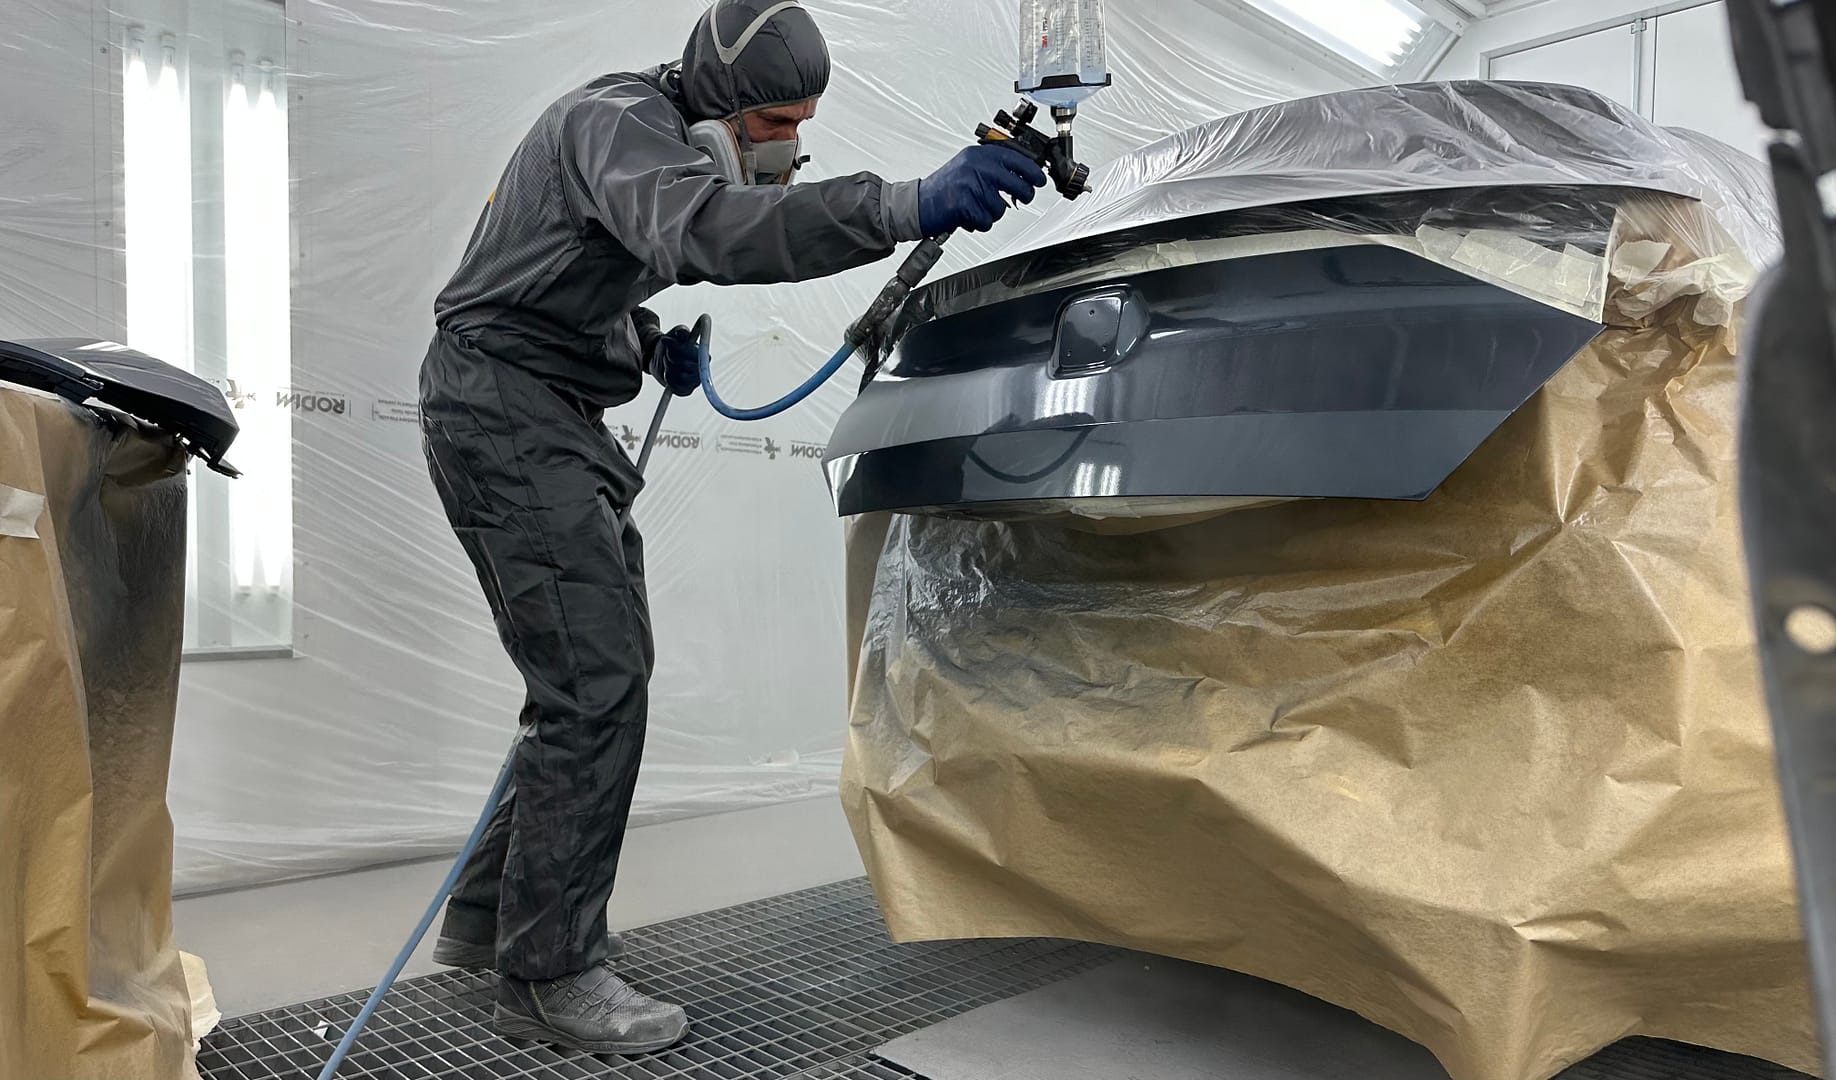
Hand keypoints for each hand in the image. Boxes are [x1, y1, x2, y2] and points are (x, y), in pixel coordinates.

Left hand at [647, 324, 701, 396]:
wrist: (661, 357)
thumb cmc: (672, 343)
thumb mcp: (676, 334)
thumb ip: (681, 332)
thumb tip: (682, 333)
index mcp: (703, 354)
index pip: (696, 354)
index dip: (679, 348)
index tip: (665, 340)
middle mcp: (702, 369)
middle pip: (685, 365)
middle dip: (671, 356)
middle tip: (666, 352)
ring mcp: (694, 382)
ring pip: (679, 377)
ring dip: (669, 367)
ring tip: (667, 361)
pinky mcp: (686, 390)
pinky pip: (676, 387)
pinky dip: (668, 378)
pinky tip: (667, 372)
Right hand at [917, 143, 1047, 236]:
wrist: (917, 203)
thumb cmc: (944, 187)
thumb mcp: (968, 165)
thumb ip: (992, 166)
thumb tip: (1022, 172)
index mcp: (978, 155)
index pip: (1015, 159)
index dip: (1033, 171)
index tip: (1040, 179)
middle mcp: (975, 167)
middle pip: (1017, 185)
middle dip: (1024, 195)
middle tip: (1021, 198)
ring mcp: (970, 185)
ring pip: (1001, 208)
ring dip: (992, 213)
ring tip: (976, 207)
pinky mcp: (964, 205)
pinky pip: (986, 221)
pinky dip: (979, 223)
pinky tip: (968, 216)